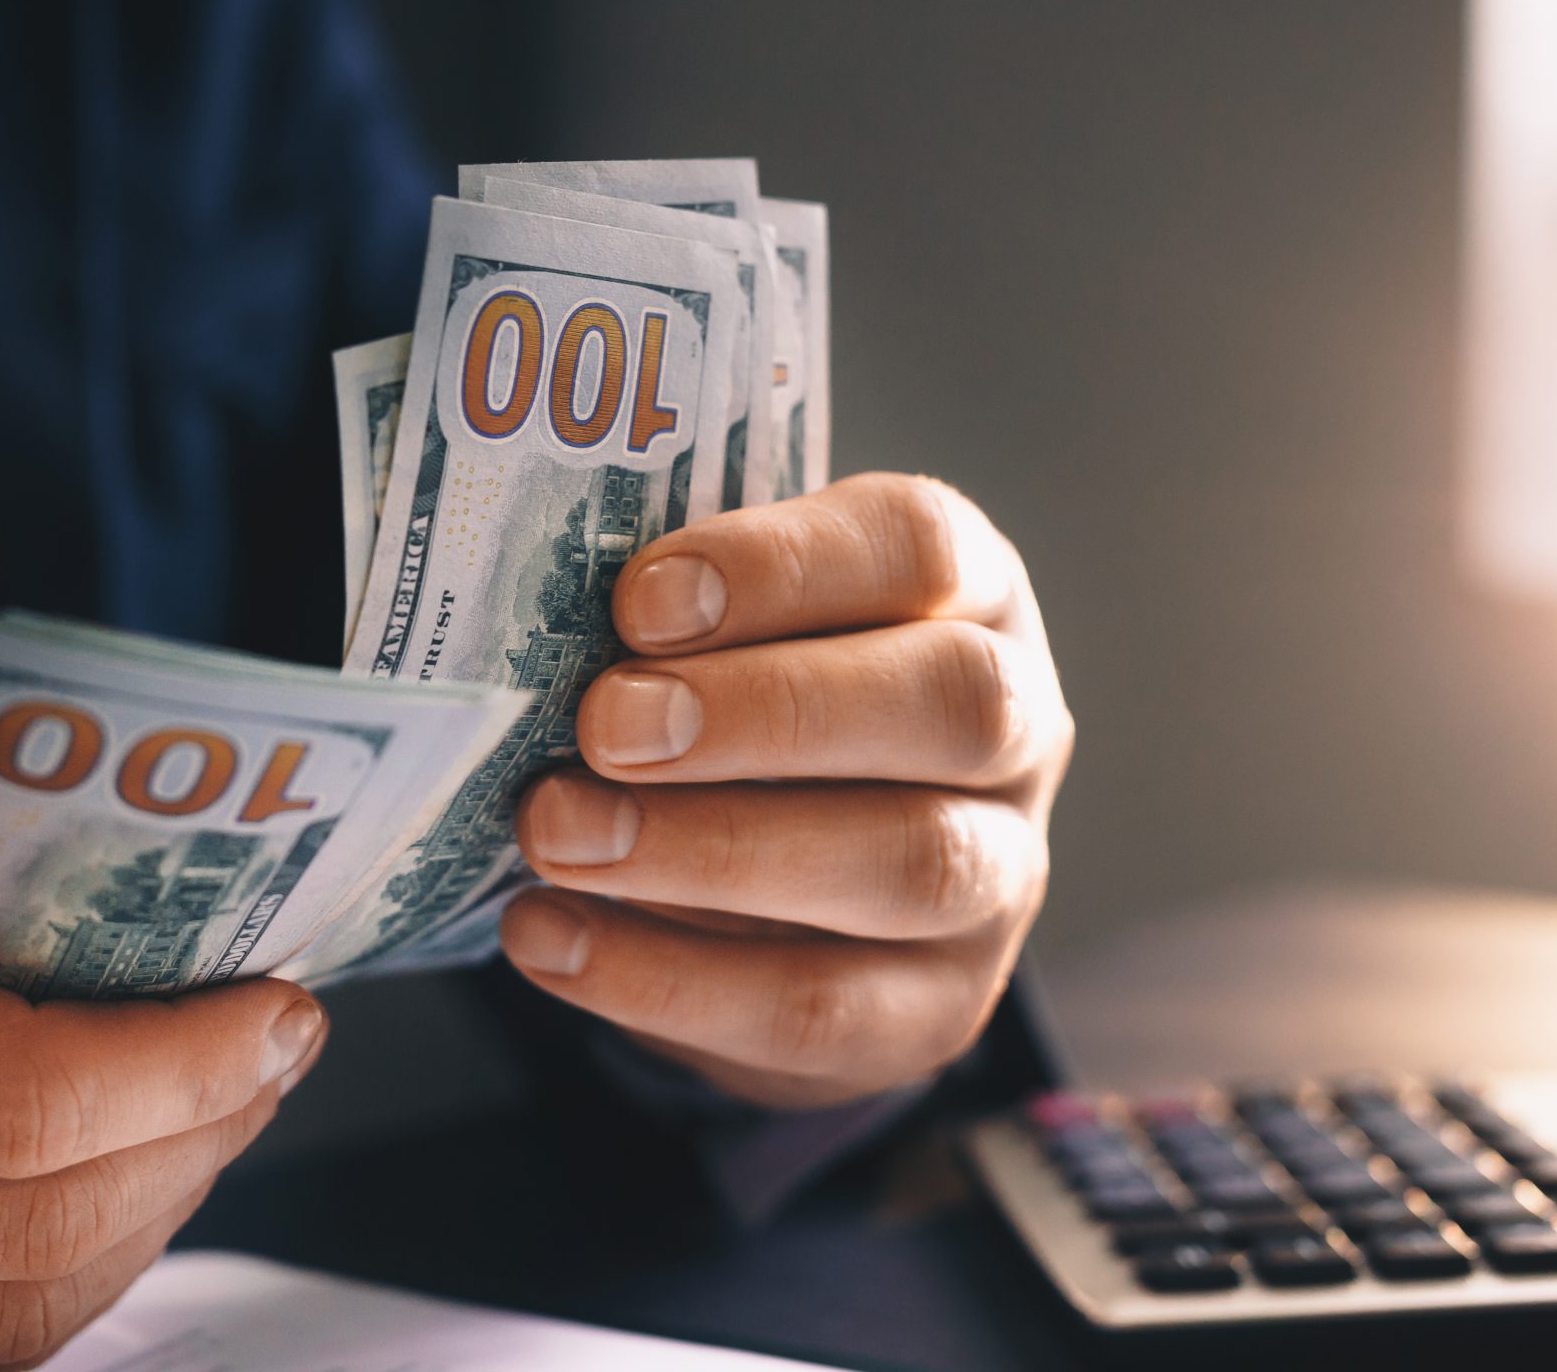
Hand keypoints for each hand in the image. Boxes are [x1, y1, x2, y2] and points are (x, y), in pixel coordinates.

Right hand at [0, 702, 326, 1369]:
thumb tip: (170, 874)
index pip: (16, 1102)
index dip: (183, 1063)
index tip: (278, 1001)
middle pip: (35, 1220)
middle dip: (201, 1129)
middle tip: (278, 1039)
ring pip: (13, 1307)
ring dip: (157, 1205)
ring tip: (223, 1099)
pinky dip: (71, 1264)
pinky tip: (127, 1174)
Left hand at [500, 473, 1067, 1109]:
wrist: (788, 900)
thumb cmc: (740, 709)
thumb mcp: (724, 635)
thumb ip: (671, 621)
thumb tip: (538, 627)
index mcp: (970, 593)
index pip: (919, 545)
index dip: (783, 567)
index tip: (639, 601)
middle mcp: (1017, 730)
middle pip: (952, 703)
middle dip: (768, 712)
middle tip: (604, 727)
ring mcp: (1000, 880)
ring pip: (907, 864)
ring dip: (713, 852)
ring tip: (558, 836)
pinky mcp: (938, 1011)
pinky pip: (823, 1009)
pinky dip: (669, 981)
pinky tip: (549, 937)